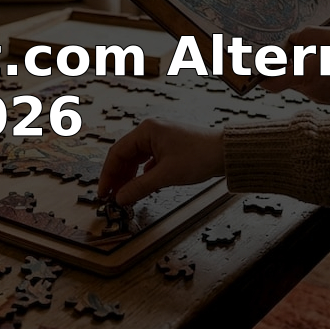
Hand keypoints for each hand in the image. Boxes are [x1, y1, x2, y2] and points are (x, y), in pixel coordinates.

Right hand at [98, 119, 225, 206]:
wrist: (226, 152)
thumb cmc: (200, 156)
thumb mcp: (166, 175)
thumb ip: (139, 187)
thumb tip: (120, 198)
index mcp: (146, 130)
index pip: (117, 152)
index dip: (108, 174)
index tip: (103, 192)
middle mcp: (151, 131)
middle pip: (125, 155)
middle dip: (117, 177)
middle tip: (111, 197)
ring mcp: (160, 138)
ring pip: (136, 159)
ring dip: (129, 177)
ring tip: (124, 195)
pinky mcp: (168, 147)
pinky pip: (147, 161)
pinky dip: (142, 174)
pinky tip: (141, 186)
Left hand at [261, 26, 329, 103]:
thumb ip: (308, 35)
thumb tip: (293, 40)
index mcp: (305, 76)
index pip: (269, 83)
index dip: (259, 75)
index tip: (255, 64)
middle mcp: (309, 91)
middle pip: (286, 77)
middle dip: (287, 62)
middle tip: (292, 46)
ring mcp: (321, 97)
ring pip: (302, 79)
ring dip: (304, 66)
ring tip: (319, 50)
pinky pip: (316, 84)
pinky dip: (318, 72)